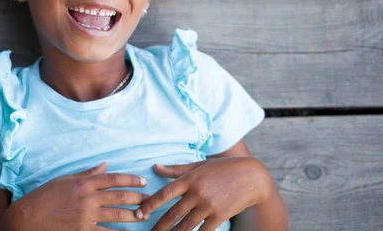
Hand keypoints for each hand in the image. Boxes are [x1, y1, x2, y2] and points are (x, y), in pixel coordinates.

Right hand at [8, 162, 150, 230]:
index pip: (113, 178)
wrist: (27, 218)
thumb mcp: (64, 180)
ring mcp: (86, 216)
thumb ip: (87, 173)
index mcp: (84, 183)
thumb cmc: (44, 197)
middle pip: (120, 196)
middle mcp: (88, 198)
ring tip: (145, 216)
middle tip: (151, 200)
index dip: (130, 179)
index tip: (143, 182)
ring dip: (134, 216)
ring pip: (117, 215)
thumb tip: (104, 165)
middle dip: (138, 198)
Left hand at [135, 157, 270, 230]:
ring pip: (186, 225)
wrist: (251, 177)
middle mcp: (197, 192)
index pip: (165, 193)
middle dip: (159, 226)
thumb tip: (155, 167)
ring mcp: (209, 205)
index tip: (140, 213)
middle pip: (173, 213)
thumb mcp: (198, 166)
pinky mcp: (220, 216)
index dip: (150, 204)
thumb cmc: (222, 169)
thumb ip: (175, 169)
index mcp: (189, 179)